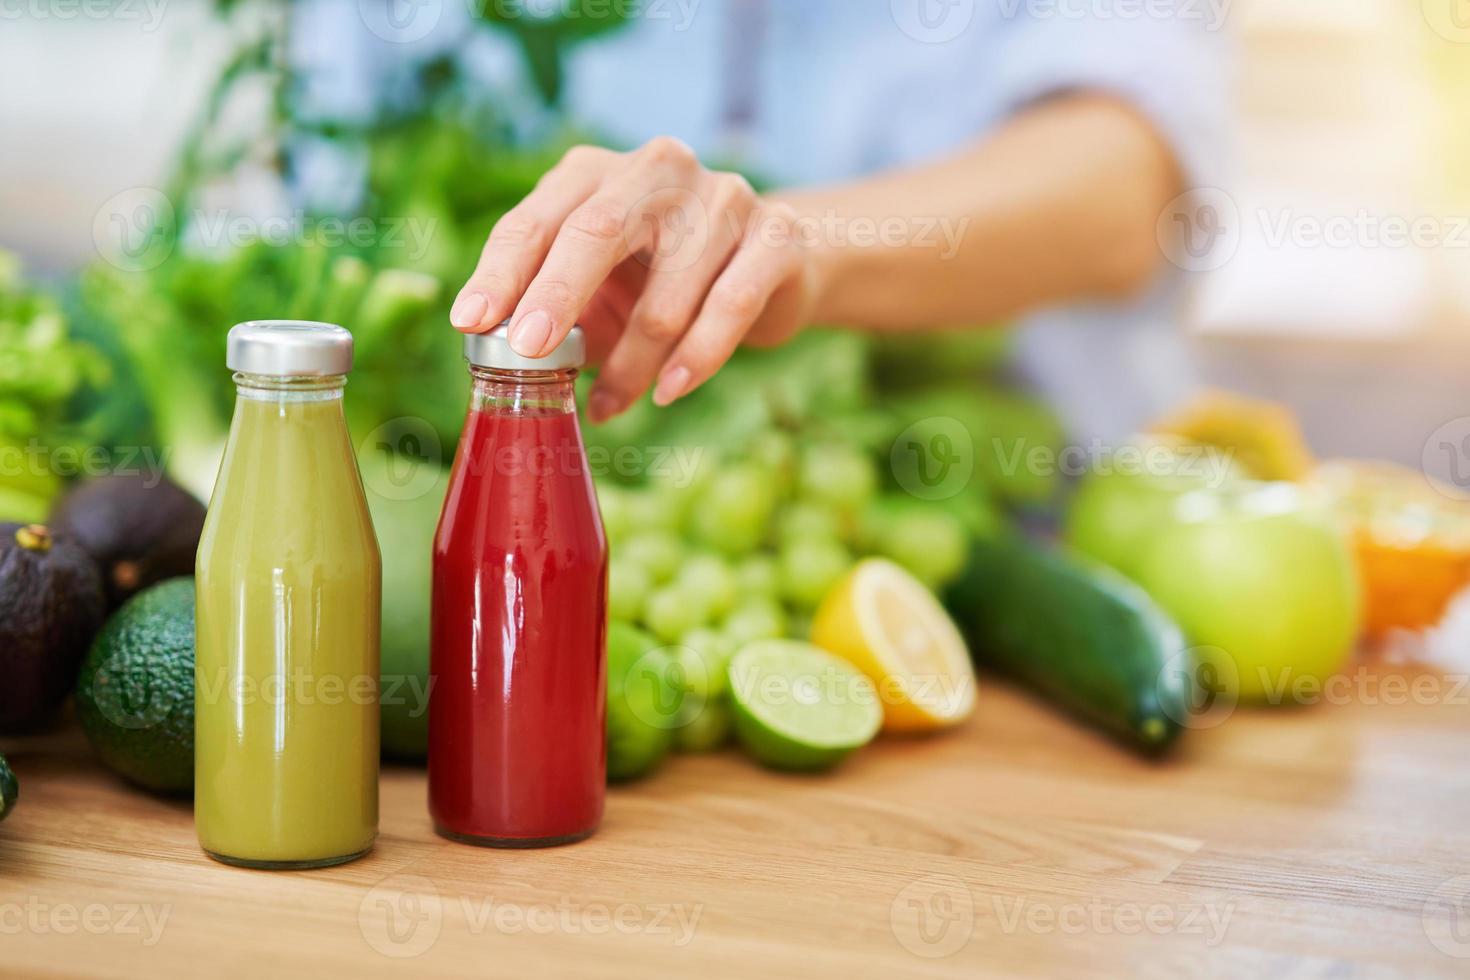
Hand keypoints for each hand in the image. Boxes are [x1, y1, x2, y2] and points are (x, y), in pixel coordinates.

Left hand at [449, 137, 819, 421]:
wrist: (775, 264)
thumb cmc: (662, 277)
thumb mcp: (599, 285)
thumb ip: (552, 304)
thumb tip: (494, 353)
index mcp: (597, 173)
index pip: (538, 218)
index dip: (501, 272)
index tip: (471, 322)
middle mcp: (658, 170)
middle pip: (597, 231)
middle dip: (556, 296)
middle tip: (529, 353)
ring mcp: (723, 198)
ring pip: (666, 294)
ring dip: (631, 364)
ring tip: (609, 405)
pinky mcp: (776, 237)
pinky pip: (731, 306)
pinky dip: (696, 358)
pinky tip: (668, 392)